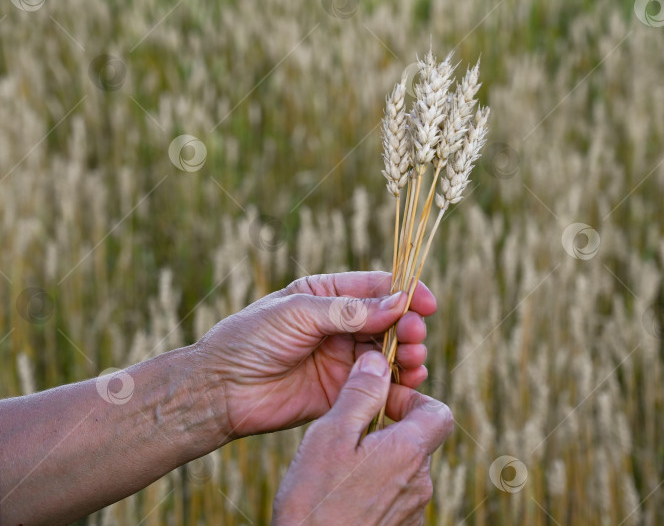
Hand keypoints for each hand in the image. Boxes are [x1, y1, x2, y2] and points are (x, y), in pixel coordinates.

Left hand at [196, 271, 436, 437]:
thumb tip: (397, 303)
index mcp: (327, 296)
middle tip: (415, 336)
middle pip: (389, 321)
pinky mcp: (343, 391)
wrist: (221, 390)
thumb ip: (349, 311)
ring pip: (390, 353)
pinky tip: (409, 382)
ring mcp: (343, 358)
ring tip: (414, 359)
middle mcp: (340, 325)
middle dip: (408, 326)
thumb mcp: (299, 314)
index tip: (426, 303)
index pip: (375, 288)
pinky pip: (379, 385)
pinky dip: (399, 383)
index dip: (404, 292)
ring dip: (408, 354)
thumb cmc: (250, 340)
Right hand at [271, 351, 453, 525]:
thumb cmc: (315, 504)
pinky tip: (342, 496)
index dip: (411, 399)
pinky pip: (395, 497)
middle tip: (348, 433)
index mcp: (408, 452)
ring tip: (339, 468)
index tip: (378, 402)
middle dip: (387, 429)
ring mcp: (412, 511)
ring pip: (404, 469)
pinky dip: (375, 488)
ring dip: (378, 459)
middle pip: (417, 440)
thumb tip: (377, 361)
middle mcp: (420, 483)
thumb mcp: (330, 437)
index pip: (438, 411)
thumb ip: (359, 396)